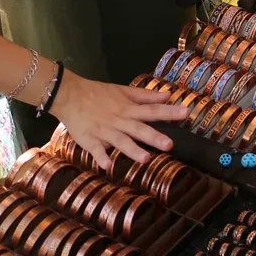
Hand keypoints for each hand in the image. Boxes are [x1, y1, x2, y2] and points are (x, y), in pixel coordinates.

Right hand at [50, 72, 189, 168]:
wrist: (69, 94)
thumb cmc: (98, 93)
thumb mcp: (123, 90)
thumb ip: (145, 96)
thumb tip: (168, 96)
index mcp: (128, 109)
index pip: (152, 110)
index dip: (169, 112)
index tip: (186, 113)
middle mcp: (119, 120)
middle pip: (139, 129)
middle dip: (154, 137)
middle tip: (170, 145)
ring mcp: (104, 131)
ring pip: (120, 141)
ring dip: (132, 150)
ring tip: (145, 159)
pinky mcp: (89, 139)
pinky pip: (95, 150)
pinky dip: (101, 157)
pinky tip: (107, 165)